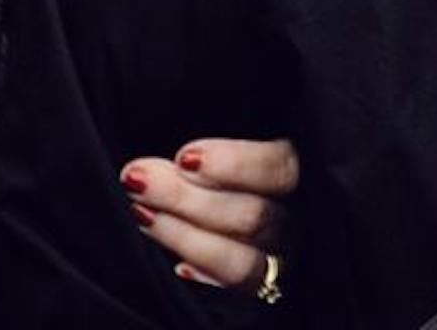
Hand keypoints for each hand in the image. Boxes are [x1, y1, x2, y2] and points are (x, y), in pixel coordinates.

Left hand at [121, 137, 299, 293]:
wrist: (234, 210)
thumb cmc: (223, 169)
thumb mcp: (223, 145)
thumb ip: (209, 149)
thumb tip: (182, 152)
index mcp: (298, 174)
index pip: (278, 168)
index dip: (234, 163)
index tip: (186, 157)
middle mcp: (294, 222)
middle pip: (251, 216)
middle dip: (187, 197)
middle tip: (138, 178)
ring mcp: (278, 262)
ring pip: (240, 262)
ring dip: (183, 236)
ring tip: (142, 213)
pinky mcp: (257, 291)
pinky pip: (230, 291)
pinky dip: (202, 275)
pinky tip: (176, 264)